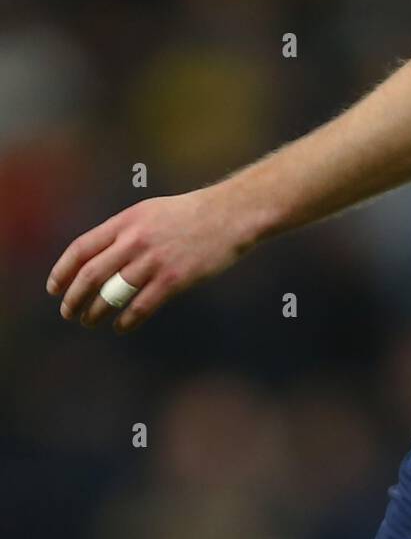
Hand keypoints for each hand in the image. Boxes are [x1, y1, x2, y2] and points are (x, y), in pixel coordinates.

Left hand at [46, 187, 251, 333]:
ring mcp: (154, 260)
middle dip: (73, 298)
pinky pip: (140, 307)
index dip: (62, 271)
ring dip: (95, 312)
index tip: (53, 288)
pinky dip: (126, 320)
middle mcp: (136, 240)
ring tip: (89, 321)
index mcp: (127, 221)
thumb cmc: (189, 214)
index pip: (82, 248)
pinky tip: (120, 326)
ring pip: (112, 294)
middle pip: (90, 275)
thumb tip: (95, 258)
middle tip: (67, 312)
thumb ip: (123, 232)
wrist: (229, 215)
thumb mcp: (150, 212)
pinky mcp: (174, 279)